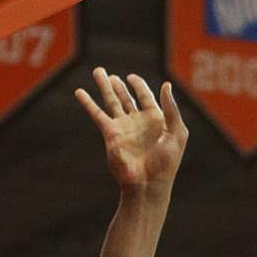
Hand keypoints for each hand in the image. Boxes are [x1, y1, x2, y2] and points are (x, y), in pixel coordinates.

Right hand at [75, 68, 187, 191]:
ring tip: (97, 72)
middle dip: (117, 86)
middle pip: (125, 98)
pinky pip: (98, 114)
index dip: (139, 86)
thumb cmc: (166, 163)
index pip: (146, 97)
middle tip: (108, 74)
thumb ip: (172, 110)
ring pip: (111, 102)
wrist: (148, 184)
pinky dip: (88, 103)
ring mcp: (123, 128)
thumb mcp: (177, 134)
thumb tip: (166, 85)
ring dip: (104, 87)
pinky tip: (79, 92)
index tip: (132, 78)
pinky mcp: (111, 134)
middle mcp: (138, 122)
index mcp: (156, 121)